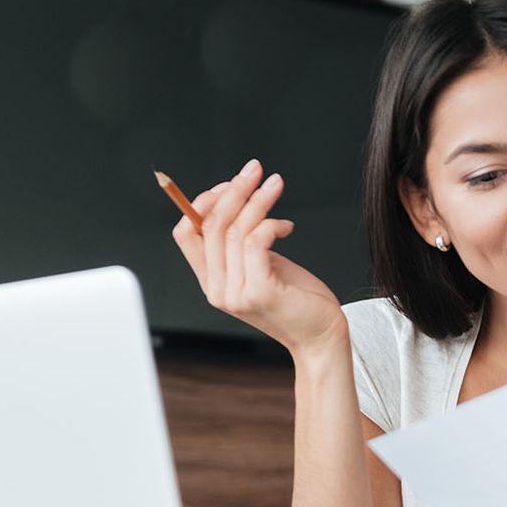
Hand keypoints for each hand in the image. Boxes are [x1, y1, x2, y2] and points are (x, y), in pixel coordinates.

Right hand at [170, 157, 345, 357]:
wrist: (321, 337)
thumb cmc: (297, 299)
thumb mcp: (263, 266)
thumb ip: (243, 244)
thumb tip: (237, 199)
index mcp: (212, 281)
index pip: (185, 234)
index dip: (202, 203)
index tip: (230, 184)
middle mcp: (217, 289)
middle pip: (210, 225)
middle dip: (234, 190)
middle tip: (255, 169)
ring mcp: (235, 293)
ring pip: (235, 229)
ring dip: (257, 199)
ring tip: (276, 184)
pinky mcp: (259, 292)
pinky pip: (255, 241)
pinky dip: (271, 224)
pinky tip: (287, 226)